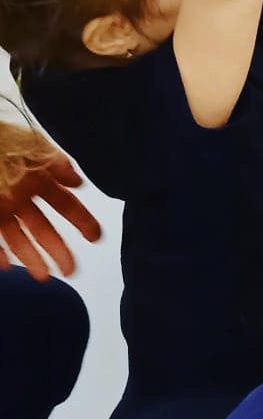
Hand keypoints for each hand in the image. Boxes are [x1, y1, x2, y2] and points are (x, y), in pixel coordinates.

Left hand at [0, 131, 101, 279]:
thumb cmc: (3, 141)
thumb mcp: (33, 148)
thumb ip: (57, 165)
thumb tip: (79, 183)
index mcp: (40, 180)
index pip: (67, 205)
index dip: (82, 221)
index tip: (97, 238)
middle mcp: (22, 198)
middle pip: (44, 229)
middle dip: (59, 250)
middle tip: (72, 271)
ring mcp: (2, 208)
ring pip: (19, 239)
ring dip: (31, 258)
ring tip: (44, 277)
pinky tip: (7, 266)